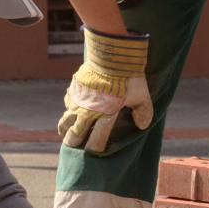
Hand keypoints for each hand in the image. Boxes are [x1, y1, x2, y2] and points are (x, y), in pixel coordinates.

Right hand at [58, 27, 151, 153]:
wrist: (112, 55)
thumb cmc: (127, 78)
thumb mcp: (141, 97)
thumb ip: (142, 112)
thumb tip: (143, 125)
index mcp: (99, 116)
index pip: (90, 140)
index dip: (88, 148)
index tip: (88, 151)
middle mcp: (84, 111)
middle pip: (71, 132)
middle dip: (71, 140)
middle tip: (72, 144)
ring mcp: (76, 99)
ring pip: (65, 118)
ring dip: (65, 127)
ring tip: (65, 131)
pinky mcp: (74, 87)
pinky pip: (67, 101)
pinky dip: (69, 106)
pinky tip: (72, 106)